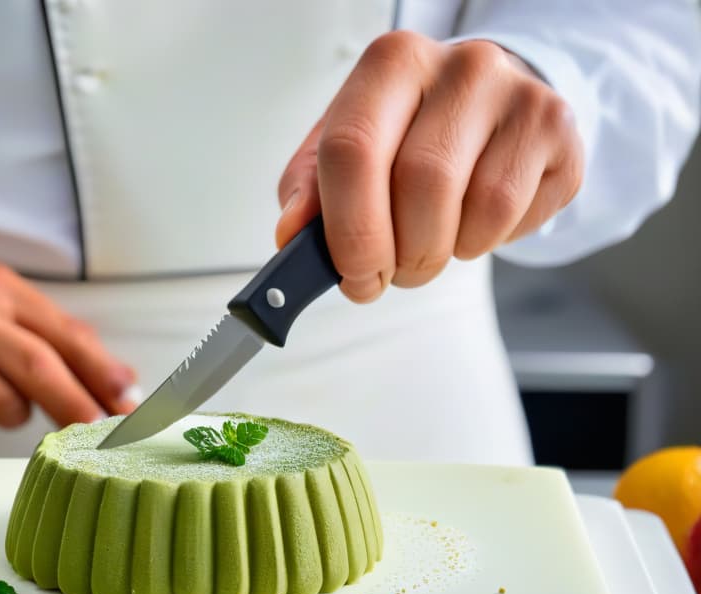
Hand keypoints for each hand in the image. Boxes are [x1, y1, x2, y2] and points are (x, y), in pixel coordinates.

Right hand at [0, 211, 137, 426]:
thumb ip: (45, 326)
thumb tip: (107, 372)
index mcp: (1, 290)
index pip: (66, 335)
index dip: (103, 371)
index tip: (129, 399)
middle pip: (43, 370)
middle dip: (82, 406)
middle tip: (107, 432)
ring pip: (8, 403)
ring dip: (19, 411)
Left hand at [276, 31, 583, 300]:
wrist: (484, 107)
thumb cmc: (406, 132)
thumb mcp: (345, 151)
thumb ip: (311, 191)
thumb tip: (292, 234)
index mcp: (392, 64)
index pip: (354, 150)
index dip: (350, 230)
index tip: (351, 274)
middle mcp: (460, 66)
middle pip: (420, 184)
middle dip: (401, 253)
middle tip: (391, 272)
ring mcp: (519, 93)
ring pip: (475, 209)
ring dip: (443, 252)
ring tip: (429, 244)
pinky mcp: (557, 130)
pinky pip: (514, 216)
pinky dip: (484, 242)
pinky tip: (471, 222)